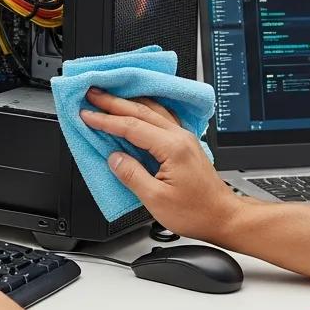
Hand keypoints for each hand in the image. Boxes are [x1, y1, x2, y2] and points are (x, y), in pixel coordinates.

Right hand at [80, 88, 239, 243]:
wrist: (223, 216)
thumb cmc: (195, 212)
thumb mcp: (156, 200)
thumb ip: (132, 175)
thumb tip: (114, 159)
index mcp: (172, 148)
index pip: (132, 127)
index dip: (106, 120)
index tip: (87, 114)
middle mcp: (180, 137)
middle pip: (142, 111)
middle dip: (114, 101)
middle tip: (92, 93)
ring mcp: (185, 138)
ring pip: (154, 110)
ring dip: (129, 102)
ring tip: (110, 98)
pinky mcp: (186, 144)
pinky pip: (162, 118)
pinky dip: (145, 110)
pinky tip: (138, 110)